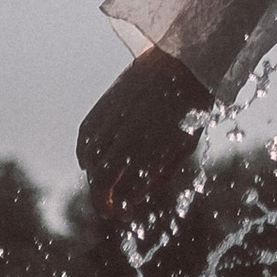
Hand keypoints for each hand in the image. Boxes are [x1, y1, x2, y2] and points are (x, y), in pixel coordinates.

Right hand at [76, 46, 212, 225]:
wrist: (186, 62)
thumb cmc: (191, 109)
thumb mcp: (183, 147)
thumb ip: (159, 173)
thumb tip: (135, 196)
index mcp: (152, 152)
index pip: (125, 193)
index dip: (122, 209)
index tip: (125, 214)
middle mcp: (127, 138)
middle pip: (101, 181)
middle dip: (102, 201)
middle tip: (109, 210)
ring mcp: (113, 120)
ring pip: (89, 160)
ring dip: (93, 178)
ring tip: (103, 185)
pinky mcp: (105, 105)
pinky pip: (85, 137)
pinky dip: (84, 154)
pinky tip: (90, 162)